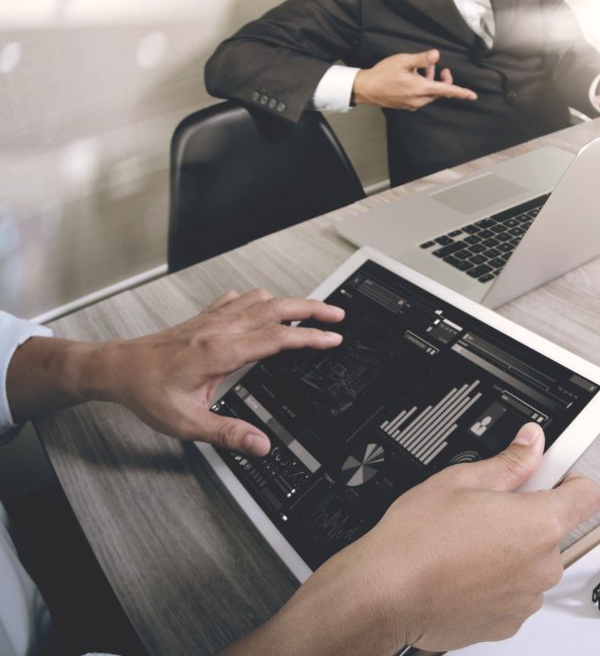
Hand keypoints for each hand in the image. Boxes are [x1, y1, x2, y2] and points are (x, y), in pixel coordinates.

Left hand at [93, 290, 344, 455]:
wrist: (116, 368)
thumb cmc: (146, 391)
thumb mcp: (188, 422)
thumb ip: (228, 434)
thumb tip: (260, 445)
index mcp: (222, 351)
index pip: (279, 337)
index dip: (311, 337)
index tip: (334, 338)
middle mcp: (221, 328)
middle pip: (278, 307)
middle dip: (313, 309)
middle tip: (338, 315)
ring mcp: (213, 319)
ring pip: (261, 299)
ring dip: (291, 301)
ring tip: (311, 310)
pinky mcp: (204, 318)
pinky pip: (240, 299)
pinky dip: (260, 300)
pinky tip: (264, 306)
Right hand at [241, 424, 599, 654]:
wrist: (384, 594)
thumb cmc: (416, 541)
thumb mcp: (461, 480)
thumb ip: (509, 461)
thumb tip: (531, 443)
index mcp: (540, 523)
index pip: (588, 494)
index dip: (570, 478)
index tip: (553, 474)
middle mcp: (542, 565)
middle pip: (555, 530)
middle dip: (529, 515)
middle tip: (490, 506)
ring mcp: (526, 598)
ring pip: (533, 563)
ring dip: (512, 551)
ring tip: (469, 541)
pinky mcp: (507, 622)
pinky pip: (515, 592)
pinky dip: (497, 581)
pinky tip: (464, 568)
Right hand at [353, 49, 477, 110]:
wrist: (366, 89)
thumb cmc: (383, 74)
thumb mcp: (404, 61)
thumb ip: (422, 59)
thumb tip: (436, 55)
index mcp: (421, 89)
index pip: (447, 91)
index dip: (461, 92)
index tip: (472, 96)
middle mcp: (419, 100)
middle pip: (439, 91)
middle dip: (442, 80)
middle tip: (439, 68)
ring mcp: (412, 104)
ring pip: (429, 94)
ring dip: (430, 81)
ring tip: (423, 68)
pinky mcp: (406, 105)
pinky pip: (420, 97)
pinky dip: (422, 87)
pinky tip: (414, 77)